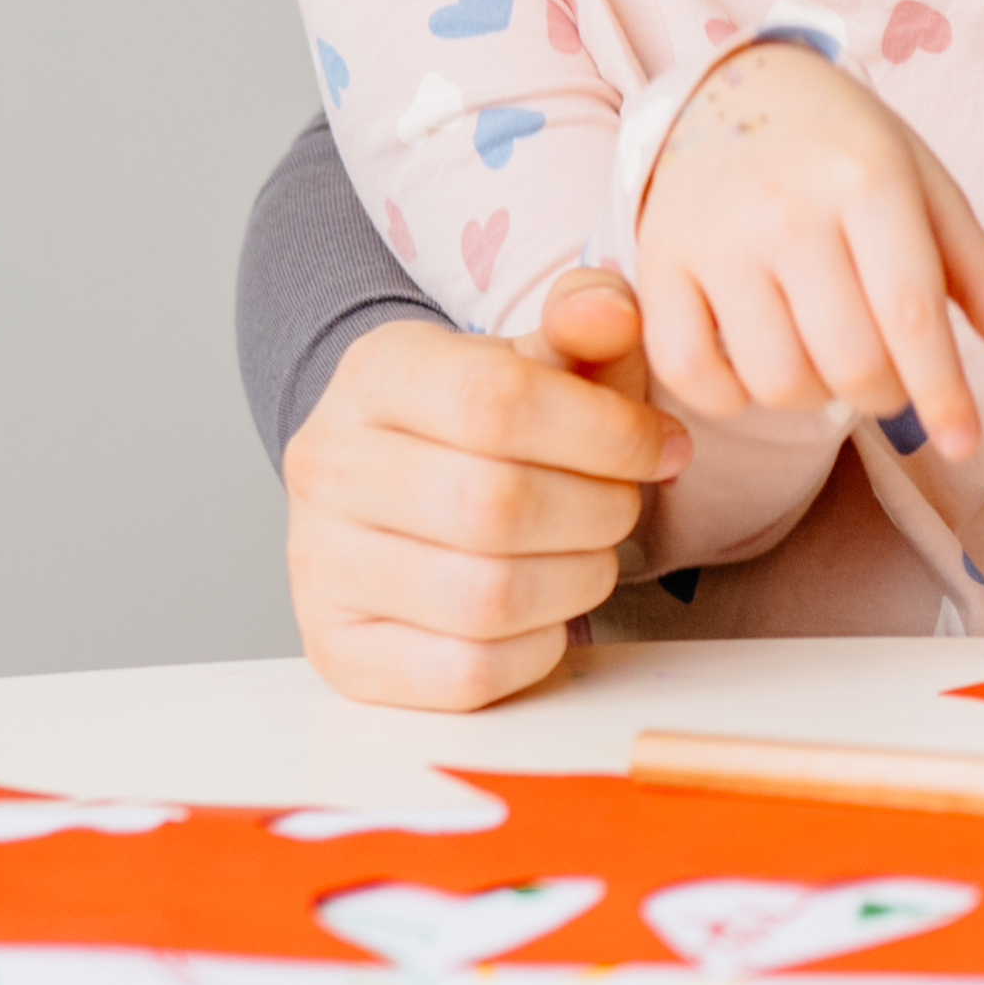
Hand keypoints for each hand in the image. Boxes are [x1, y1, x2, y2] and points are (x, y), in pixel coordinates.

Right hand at [282, 271, 691, 711]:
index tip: (663, 448)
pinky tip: (546, 610)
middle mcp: (327, 465)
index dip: (608, 432)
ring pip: (485, 598)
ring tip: (593, 553)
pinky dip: (535, 649)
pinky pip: (465, 673)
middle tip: (626, 506)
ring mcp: (320, 566)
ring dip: (578, 581)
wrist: (403, 492)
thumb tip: (610, 311)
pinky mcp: (340, 651)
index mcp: (376, 373)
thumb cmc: (494, 425)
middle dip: (599, 511)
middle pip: (495, 506)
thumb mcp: (544, 355)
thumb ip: (588, 321)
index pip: (497, 401)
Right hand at [634, 46, 983, 457]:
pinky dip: (728, 396)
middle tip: (884, 373)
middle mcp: (786, 208)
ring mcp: (715, 236)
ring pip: (776, 380)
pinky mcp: (658, 260)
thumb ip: (978, 272)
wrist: (732, 84)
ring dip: (812, 396)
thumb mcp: (924, 185)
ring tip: (821, 355)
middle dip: (883, 394)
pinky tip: (754, 366)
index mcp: (867, 180)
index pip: (911, 316)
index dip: (943, 394)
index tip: (962, 445)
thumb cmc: (843, 146)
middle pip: (849, 362)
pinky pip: (690, 372)